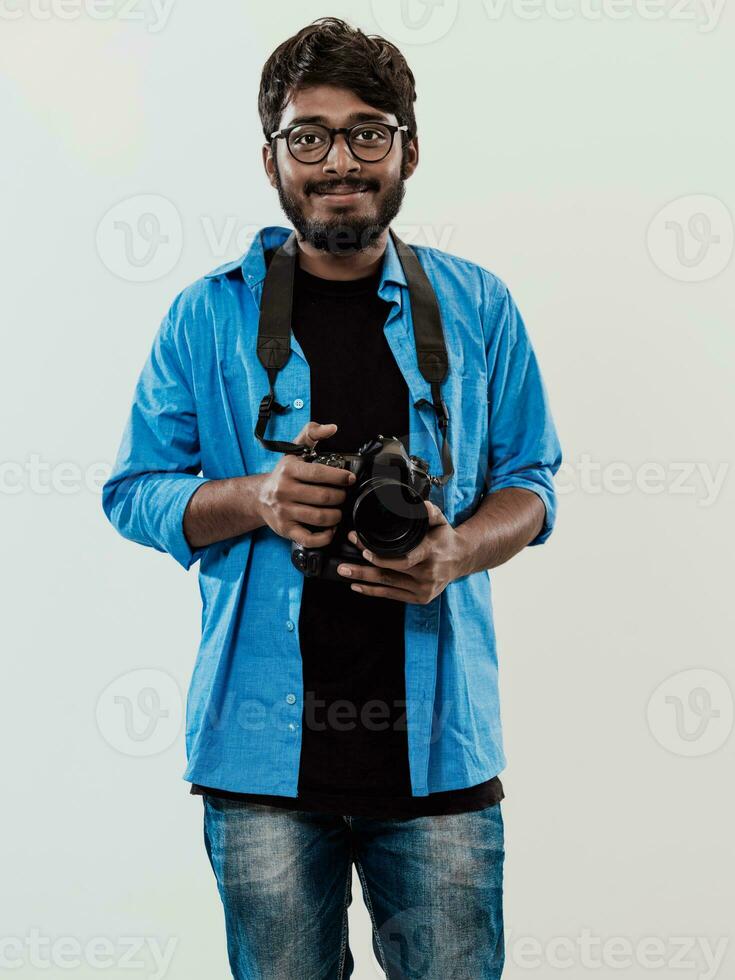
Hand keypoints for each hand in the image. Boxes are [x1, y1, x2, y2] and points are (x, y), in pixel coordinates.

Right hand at [257, 421, 355, 547]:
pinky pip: (309, 538)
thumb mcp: (294, 450)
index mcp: (288, 470)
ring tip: (339, 511)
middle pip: (323, 497)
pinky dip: (325, 537)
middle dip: (340, 497)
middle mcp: (283, 491)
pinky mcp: (285, 529)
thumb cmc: (283, 475)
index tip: (350, 480)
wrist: (259, 497)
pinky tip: (330, 529)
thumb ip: (312, 434)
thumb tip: (331, 428)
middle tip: (343, 496)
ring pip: (320, 518)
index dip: (339, 477)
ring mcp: (284, 512)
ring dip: (336, 516)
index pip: (319, 474)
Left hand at [337, 500, 467, 603]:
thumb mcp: (441, 521)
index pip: (403, 558)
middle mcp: (428, 574)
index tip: (363, 549)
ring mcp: (424, 589)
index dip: (381, 557)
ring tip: (344, 572)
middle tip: (344, 564)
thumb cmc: (445, 538)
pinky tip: (357, 586)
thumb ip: (429, 512)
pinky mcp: (420, 598)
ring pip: (387, 585)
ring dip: (363, 580)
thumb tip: (417, 504)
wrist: (461, 560)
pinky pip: (391, 595)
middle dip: (363, 567)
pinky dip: (372, 591)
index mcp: (431, 553)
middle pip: (389, 572)